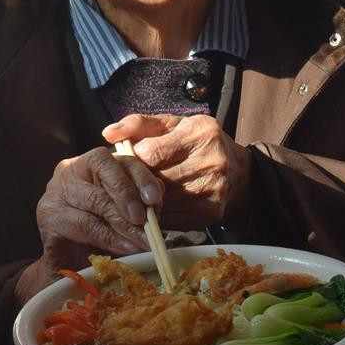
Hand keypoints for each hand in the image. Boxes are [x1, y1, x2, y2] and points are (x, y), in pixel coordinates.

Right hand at [21, 146, 161, 296]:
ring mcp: (55, 192)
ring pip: (94, 198)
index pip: (119, 159)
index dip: (140, 176)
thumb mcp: (122, 215)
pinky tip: (126, 248)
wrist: (66, 268)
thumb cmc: (99, 238)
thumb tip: (156, 201)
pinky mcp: (48, 217)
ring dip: (123, 222)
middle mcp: (70, 171)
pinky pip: (83, 224)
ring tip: (143, 240)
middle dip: (128, 194)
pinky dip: (109, 238)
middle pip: (103, 169)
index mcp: (91, 164)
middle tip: (146, 220)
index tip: (155, 198)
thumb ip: (139, 203)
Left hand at [104, 113, 251, 230]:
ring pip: (162, 203)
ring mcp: (213, 190)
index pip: (151, 153)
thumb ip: (137, 124)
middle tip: (123, 183)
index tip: (126, 162)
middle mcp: (211, 160)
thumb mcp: (170, 125)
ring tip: (134, 196)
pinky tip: (151, 208)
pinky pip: (172, 220)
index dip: (132, 160)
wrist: (236, 169)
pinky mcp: (212, 213)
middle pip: (156, 180)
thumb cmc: (194, 143)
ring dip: (143, 202)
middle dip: (135, 183)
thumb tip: (108, 133)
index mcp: (200, 132)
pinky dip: (158, 216)